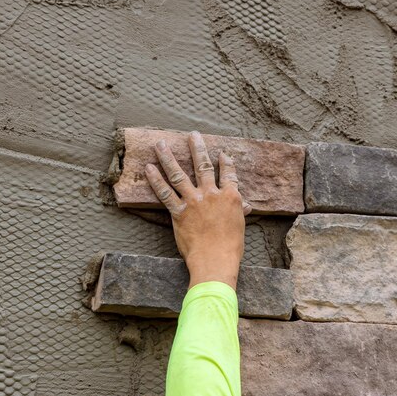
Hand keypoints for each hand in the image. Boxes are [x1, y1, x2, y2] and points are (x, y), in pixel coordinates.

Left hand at [144, 131, 251, 289]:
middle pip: (203, 166)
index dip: (226, 162)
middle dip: (197, 148)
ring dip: (168, 157)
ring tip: (161, 144)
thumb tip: (247, 206)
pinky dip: (155, 180)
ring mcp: (194, 201)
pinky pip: (165, 193)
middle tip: (192, 135)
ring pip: (179, 174)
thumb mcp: (239, 226)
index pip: (229, 174)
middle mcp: (212, 194)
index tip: (223, 153)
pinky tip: (149, 168)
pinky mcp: (179, 212)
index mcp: (230, 197)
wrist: (215, 260)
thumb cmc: (230, 247)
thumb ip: (240, 211)